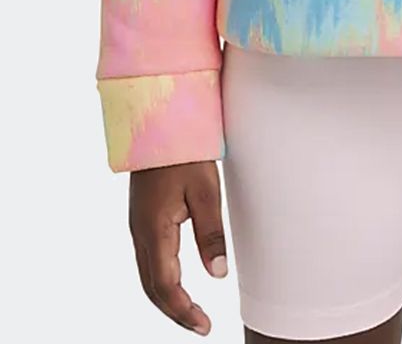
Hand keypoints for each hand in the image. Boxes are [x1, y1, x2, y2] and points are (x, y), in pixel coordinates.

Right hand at [128, 160, 227, 334]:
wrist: (160, 122)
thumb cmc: (185, 152)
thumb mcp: (206, 191)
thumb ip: (211, 233)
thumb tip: (218, 273)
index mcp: (154, 229)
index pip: (165, 285)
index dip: (184, 311)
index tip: (204, 325)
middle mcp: (140, 232)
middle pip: (152, 287)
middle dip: (175, 311)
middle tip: (200, 325)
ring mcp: (138, 226)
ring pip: (147, 276)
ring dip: (167, 298)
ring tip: (191, 311)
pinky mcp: (142, 218)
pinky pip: (147, 260)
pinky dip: (160, 280)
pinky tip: (176, 282)